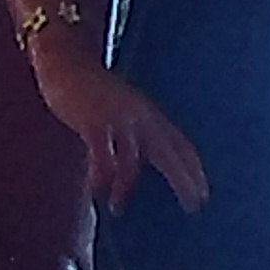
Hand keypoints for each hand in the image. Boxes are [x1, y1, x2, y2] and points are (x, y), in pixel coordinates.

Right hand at [31, 51, 208, 215]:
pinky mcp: (93, 122)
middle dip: (183, 179)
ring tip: (117, 208)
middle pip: (169, 152)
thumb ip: (135, 133)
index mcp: (149, 116)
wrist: (68, 61)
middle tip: (194, 204)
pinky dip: (102, 175)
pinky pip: (102, 155)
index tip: (202, 195)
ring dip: (126, 188)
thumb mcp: (124, 111)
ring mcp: (118, 119)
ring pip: (131, 160)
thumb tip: (137, 165)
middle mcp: (139, 117)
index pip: (180, 145)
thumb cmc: (94, 92)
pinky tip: (97, 189)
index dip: (192, 170)